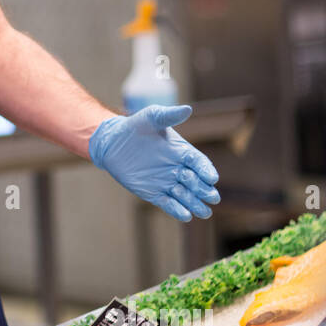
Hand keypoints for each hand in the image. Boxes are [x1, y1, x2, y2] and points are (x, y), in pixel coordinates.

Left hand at [88, 104, 220, 221]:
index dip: (206, 170)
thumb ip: (169, 115)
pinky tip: (186, 216)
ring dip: (195, 204)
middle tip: (212, 197)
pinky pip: (168, 203)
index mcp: (182, 152)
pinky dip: (177, 210)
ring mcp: (167, 182)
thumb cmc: (134, 127)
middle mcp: (178, 168)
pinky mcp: (154, 193)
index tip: (212, 178)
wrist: (112, 142)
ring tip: (205, 213)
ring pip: (186, 196)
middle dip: (204, 190)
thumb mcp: (151, 118)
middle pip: (196, 182)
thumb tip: (188, 108)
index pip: (199, 162)